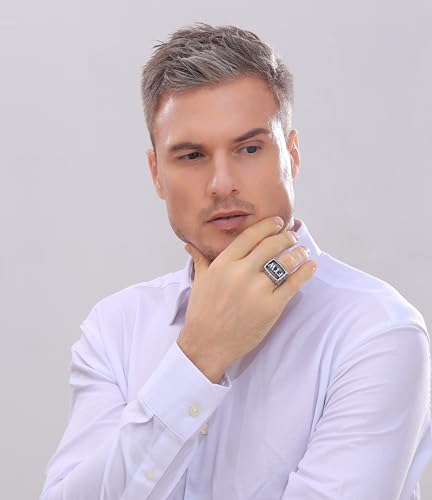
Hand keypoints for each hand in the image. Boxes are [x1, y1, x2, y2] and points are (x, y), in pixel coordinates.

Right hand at [177, 216, 316, 381]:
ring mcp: (257, 290)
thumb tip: (189, 245)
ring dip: (298, 253)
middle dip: (286, 237)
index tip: (278, 222)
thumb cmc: (202, 313)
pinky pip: (294, 284)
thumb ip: (200, 260)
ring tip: (302, 251)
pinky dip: (305, 272)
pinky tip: (310, 266)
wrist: (207, 344)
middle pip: (271, 245)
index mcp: (223, 264)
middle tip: (292, 236)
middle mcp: (240, 273)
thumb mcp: (199, 282)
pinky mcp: (270, 307)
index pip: (250, 236)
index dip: (267, 226)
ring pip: (285, 262)